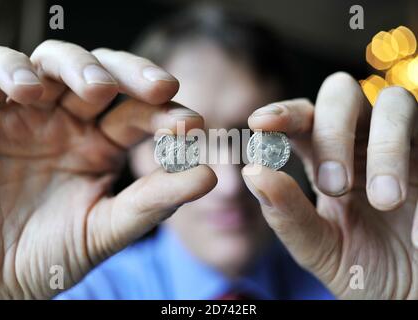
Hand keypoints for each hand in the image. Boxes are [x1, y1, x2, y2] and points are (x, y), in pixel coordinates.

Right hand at [0, 40, 216, 298]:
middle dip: (135, 75)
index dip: (166, 114)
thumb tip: (210, 176)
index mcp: (101, 146)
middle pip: (108, 74)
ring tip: (98, 89)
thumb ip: (153, 203)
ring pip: (58, 62)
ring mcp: (29, 112)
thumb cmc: (46, 255)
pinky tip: (29, 92)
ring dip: (81, 66)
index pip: (140, 115)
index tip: (191, 126)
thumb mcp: (104, 230)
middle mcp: (69, 122)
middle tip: (162, 88)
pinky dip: (13, 70)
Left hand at [242, 72, 416, 298]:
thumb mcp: (320, 248)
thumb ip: (287, 215)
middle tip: (334, 185)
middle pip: (342, 93)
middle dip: (333, 131)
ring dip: (385, 147)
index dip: (283, 114)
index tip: (261, 123)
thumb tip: (253, 172)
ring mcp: (406, 147)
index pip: (302, 119)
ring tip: (385, 202)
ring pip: (395, 103)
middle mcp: (363, 143)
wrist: (411, 296)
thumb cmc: (363, 271)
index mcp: (326, 159)